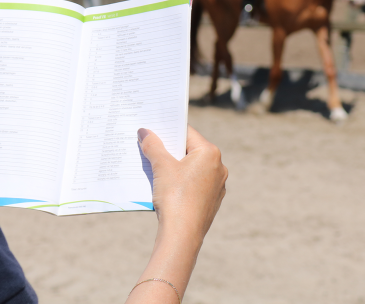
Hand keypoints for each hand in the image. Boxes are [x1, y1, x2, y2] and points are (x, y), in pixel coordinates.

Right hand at [127, 126, 226, 302]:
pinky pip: (194, 185)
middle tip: (150, 147)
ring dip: (174, 167)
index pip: (187, 134)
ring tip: (154, 168)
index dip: (168, 131)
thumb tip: (144, 132)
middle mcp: (219, 167)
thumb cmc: (175, 196)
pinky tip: (165, 188)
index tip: (154, 130)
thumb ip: (153, 146)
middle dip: (169, 150)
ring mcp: (217, 186)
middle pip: (190, 151)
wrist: (182, 235)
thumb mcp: (161, 167)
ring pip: (192, 169)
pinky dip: (181, 183)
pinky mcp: (211, 201)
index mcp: (210, 153)